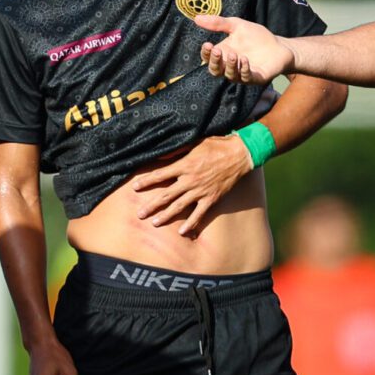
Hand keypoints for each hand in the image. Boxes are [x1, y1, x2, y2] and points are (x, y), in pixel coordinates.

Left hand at [129, 136, 252, 236]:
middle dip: (151, 205)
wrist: (239, 154)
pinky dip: (190, 224)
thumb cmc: (217, 145)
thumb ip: (177, 150)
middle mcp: (190, 180)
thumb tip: (161, 154)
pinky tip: (182, 232)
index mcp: (184, 165)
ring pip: (179, 206)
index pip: (160, 175)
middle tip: (140, 214)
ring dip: (166, 215)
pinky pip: (199, 214)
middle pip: (166, 195)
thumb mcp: (195, 142)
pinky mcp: (211, 198)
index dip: (146, 181)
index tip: (135, 187)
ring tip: (154, 223)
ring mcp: (200, 191)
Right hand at [195, 14, 294, 86]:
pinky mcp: (255, 78)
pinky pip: (245, 78)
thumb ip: (218, 23)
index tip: (207, 44)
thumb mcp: (237, 25)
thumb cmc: (256, 36)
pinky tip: (244, 60)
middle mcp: (230, 66)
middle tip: (217, 50)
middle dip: (214, 61)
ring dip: (230, 66)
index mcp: (224, 54)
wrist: (279, 46)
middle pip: (215, 70)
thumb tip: (196, 18)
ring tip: (234, 54)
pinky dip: (243, 70)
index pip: (208, 58)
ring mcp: (242, 74)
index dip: (205, 53)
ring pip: (229, 75)